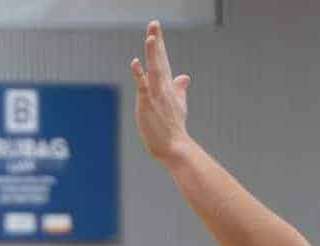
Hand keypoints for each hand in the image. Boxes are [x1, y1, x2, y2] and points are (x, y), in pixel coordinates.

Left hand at [132, 19, 191, 161]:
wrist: (175, 148)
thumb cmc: (174, 128)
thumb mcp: (179, 104)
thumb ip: (179, 89)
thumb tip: (184, 76)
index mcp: (168, 86)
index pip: (163, 60)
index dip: (159, 44)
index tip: (155, 28)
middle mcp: (163, 88)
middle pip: (159, 61)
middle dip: (157, 42)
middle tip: (154, 24)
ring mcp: (156, 96)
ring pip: (154, 71)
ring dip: (153, 54)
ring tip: (151, 37)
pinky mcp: (148, 106)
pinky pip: (143, 88)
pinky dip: (139, 75)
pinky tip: (135, 63)